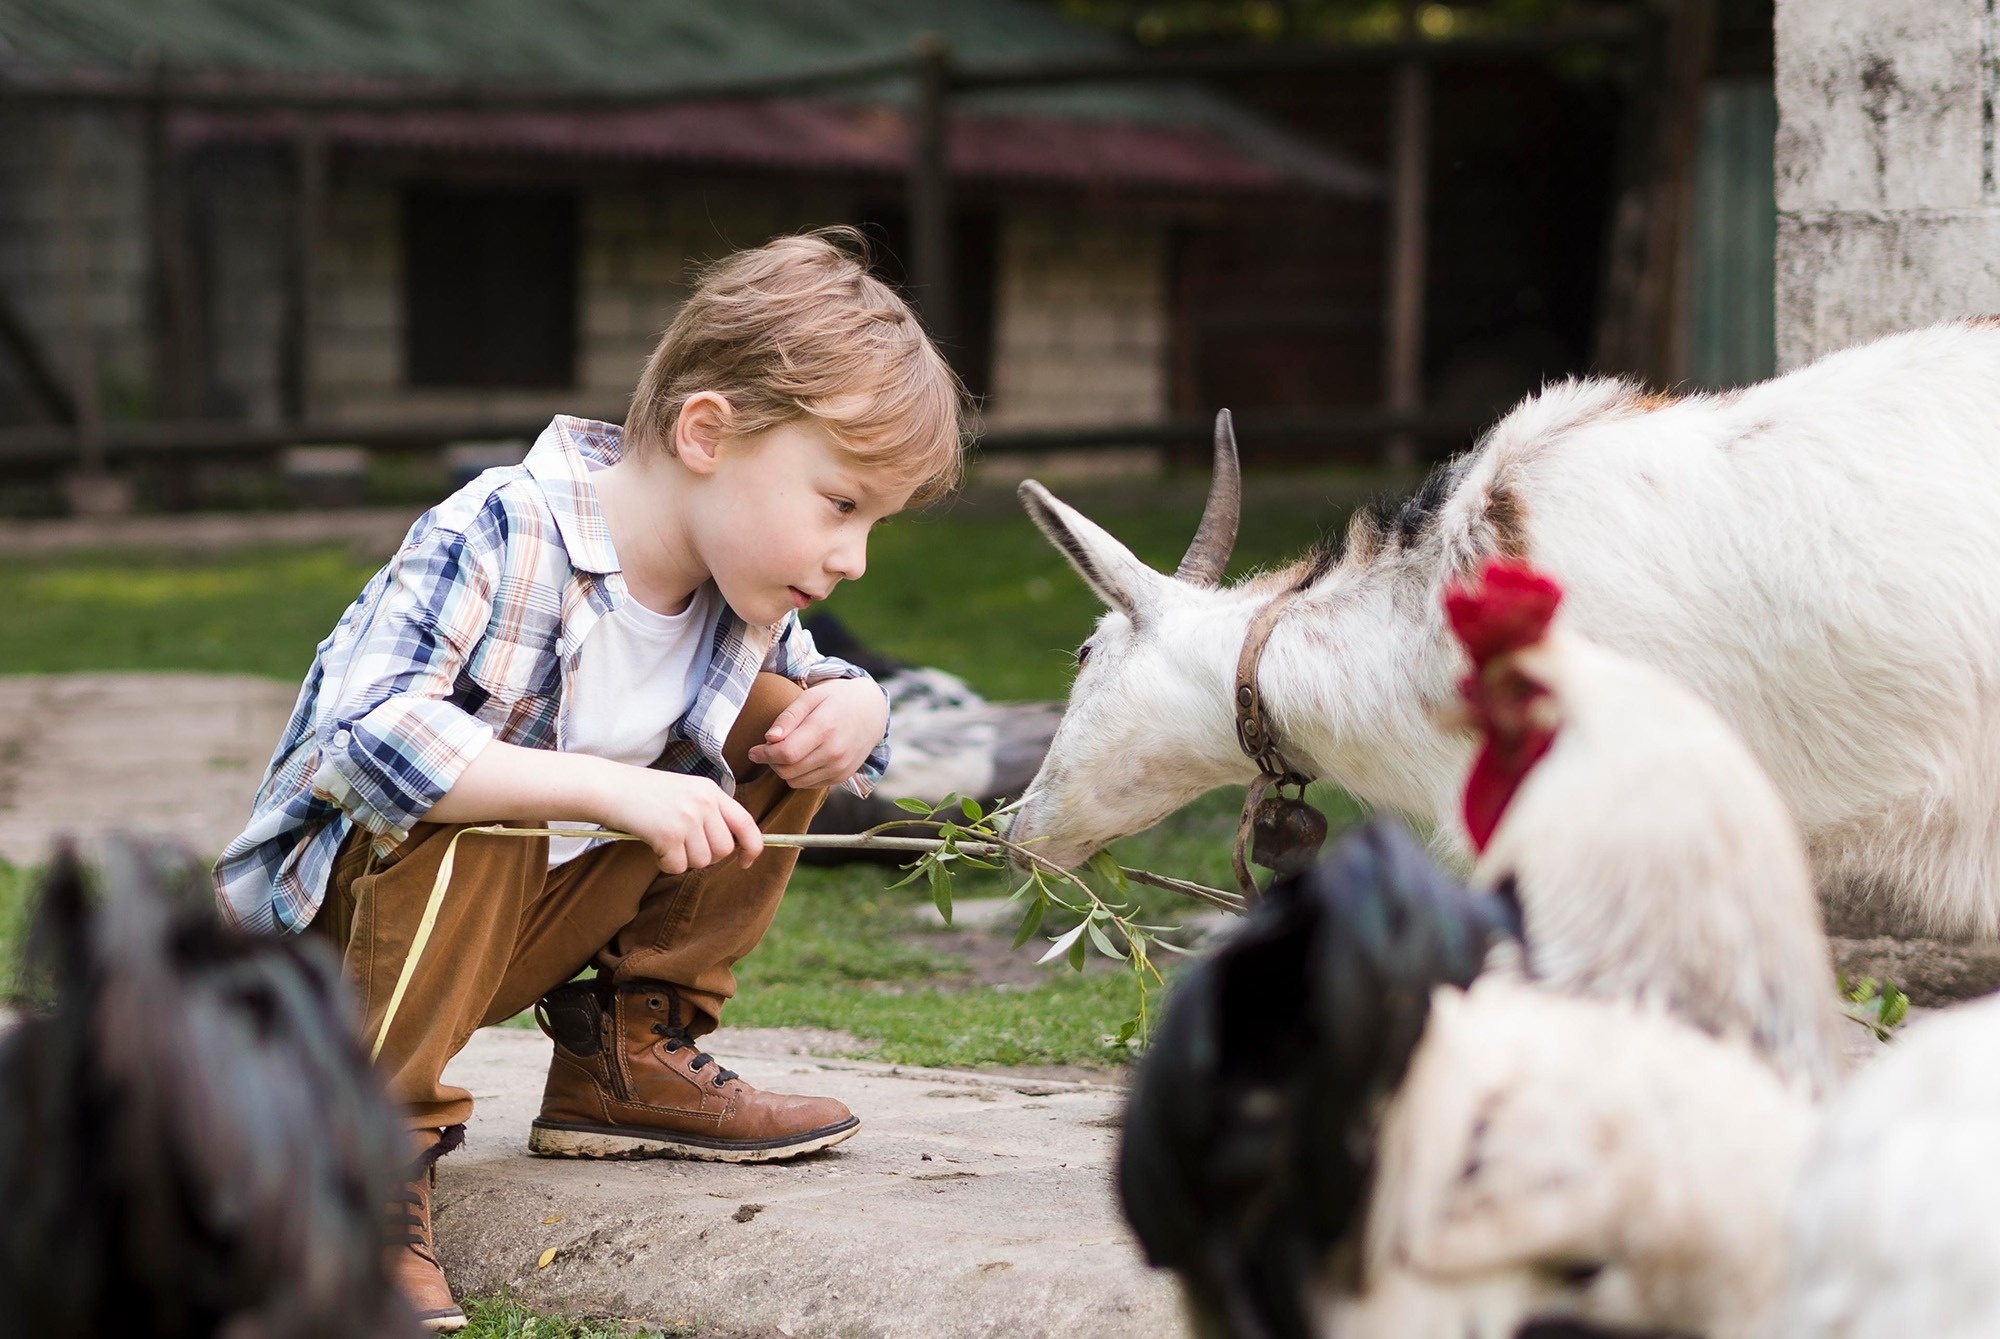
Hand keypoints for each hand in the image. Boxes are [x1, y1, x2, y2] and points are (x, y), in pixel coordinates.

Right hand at [600, 766, 763, 873]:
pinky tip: (654, 847)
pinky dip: (665, 864)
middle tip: (683, 846)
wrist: (609, 787)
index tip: (746, 861)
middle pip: (723, 849)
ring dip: (683, 860)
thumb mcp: (685, 792)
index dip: (753, 847)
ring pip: (702, 861)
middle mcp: (704, 803)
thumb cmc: (644, 794)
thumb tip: (728, 847)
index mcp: (711, 790)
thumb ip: (708, 813)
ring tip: (665, 842)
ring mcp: (687, 818)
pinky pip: (678, 867)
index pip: (746, 823)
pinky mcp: (669, 834)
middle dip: (706, 857)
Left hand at [747, 677, 887, 789]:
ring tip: (787, 751)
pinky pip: (809, 785)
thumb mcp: (811, 696)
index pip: (786, 753)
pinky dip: (799, 775)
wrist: (872, 711)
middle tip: (769, 748)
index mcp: (824, 728)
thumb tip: (769, 738)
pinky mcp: (842, 777)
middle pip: (788, 770)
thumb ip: (788, 717)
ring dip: (784, 770)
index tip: (753, 750)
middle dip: (772, 762)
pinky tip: (803, 758)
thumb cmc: (837, 699)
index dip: (764, 754)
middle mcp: (834, 752)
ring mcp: (840, 767)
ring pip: (796, 781)